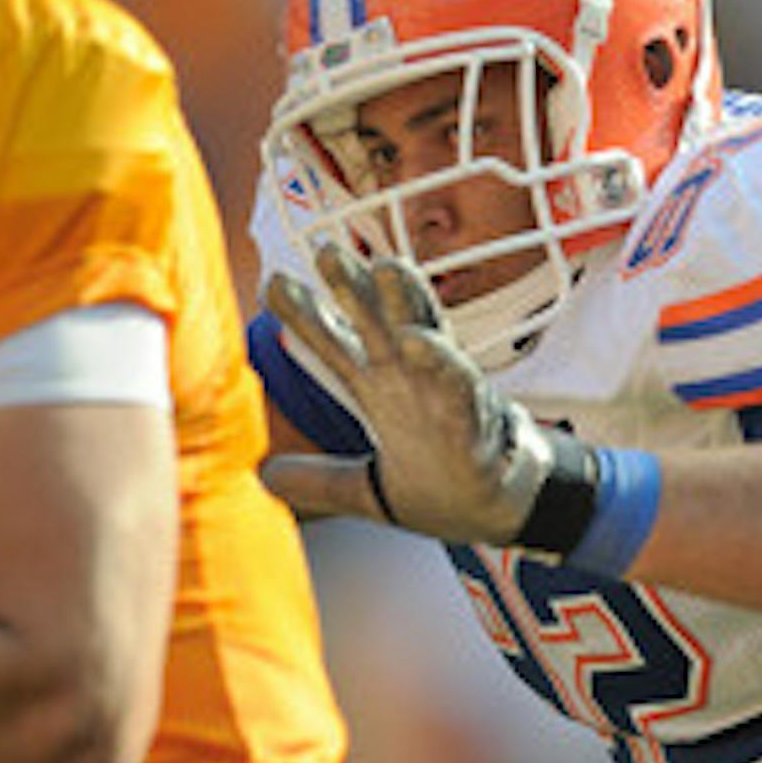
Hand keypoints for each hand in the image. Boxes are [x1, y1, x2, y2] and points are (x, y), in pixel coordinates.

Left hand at [261, 243, 559, 544]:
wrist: (496, 512)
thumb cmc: (443, 488)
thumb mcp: (366, 491)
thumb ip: (319, 480)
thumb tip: (264, 477)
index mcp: (381, 392)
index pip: (336, 346)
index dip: (305, 316)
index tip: (274, 283)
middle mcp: (409, 380)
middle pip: (377, 322)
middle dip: (353, 287)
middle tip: (326, 250)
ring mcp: (441, 390)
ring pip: (422, 333)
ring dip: (404, 301)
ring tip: (384, 266)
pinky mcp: (472, 414)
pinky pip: (457, 380)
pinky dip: (439, 359)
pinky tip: (417, 341)